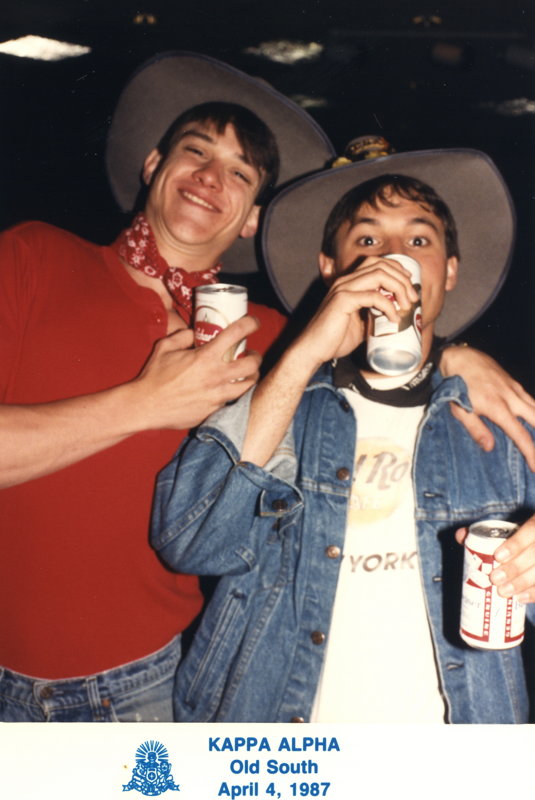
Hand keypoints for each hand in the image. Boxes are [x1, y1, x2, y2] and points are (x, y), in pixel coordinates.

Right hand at [130, 315, 261, 429]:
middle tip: (250, 355)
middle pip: (251, 364)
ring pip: (247, 385)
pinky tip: (228, 389)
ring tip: (246, 373)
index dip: (250, 324)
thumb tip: (194, 333)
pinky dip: (233, 392)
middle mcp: (215, 376)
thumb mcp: (165, 348)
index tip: (253, 322)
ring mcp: (217, 395)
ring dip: (250, 377)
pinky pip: (231, 400)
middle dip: (256, 357)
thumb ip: (182, 336)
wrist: (146, 406)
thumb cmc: (154, 377)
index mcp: (205, 357)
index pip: (236, 333)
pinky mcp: (213, 410)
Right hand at [296, 256, 418, 371]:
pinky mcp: (342, 301)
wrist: (313, 350)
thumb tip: (394, 316)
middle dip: (402, 278)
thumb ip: (373, 314)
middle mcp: (345, 281)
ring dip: (399, 288)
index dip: (397, 268)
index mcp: (348, 283)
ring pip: (379, 275)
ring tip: (408, 305)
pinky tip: (394, 318)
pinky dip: (389, 306)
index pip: (376, 262)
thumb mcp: (359, 323)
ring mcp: (343, 289)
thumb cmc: (334, 339)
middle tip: (414, 298)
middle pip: (381, 265)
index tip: (410, 283)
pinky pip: (373, 296)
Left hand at [440, 346, 534, 470]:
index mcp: (497, 408)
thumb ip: (476, 429)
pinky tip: (534, 417)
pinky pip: (531, 399)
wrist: (459, 358)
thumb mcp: (459, 410)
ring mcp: (515, 388)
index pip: (520, 434)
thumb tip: (490, 448)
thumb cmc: (456, 386)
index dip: (531, 452)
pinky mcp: (514, 382)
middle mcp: (511, 398)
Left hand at [456, 516, 534, 601]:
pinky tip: (521, 598)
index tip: (497, 557)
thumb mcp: (507, 531)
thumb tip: (460, 535)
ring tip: (504, 592)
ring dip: (525, 584)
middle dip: (516, 568)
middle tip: (495, 579)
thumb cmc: (520, 539)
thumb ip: (484, 533)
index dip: (516, 544)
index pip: (531, 530)